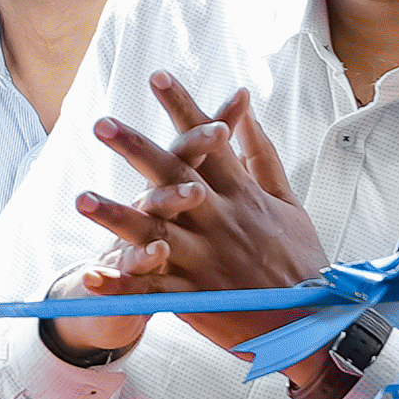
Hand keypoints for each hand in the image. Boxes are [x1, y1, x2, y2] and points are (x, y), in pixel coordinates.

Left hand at [68, 75, 329, 359]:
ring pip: (154, 233)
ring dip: (116, 217)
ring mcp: (205, 260)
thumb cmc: (301, 259)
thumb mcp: (288, 202)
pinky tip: (91, 274)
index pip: (210, 142)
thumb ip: (262, 156)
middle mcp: (220, 222)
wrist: (316, 321)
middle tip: (102, 123)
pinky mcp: (196, 297)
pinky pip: (151, 291)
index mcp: (242, 196)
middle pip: (174, 178)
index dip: (184, 108)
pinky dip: (121, 285)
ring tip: (82, 199)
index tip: (158, 76)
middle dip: (137, 149)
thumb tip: (244, 112)